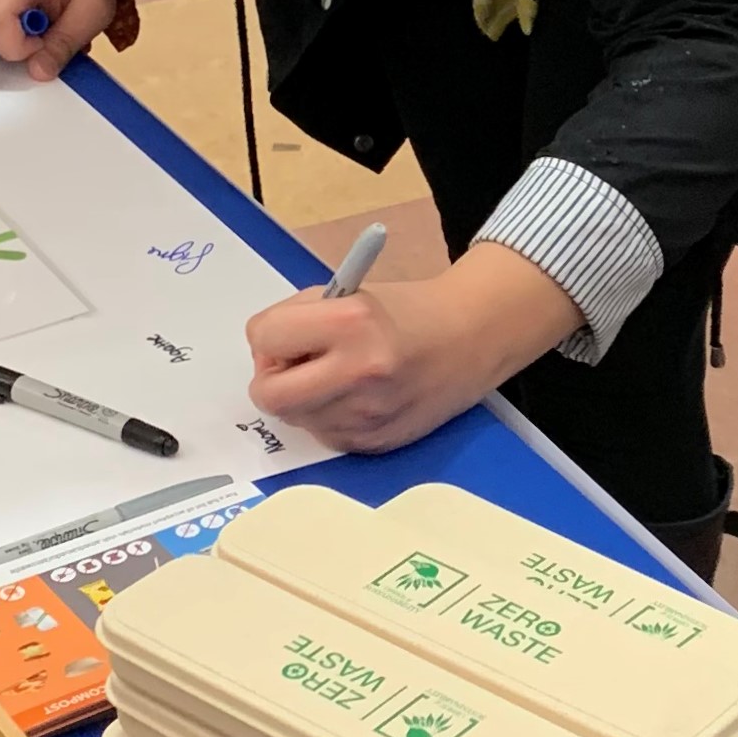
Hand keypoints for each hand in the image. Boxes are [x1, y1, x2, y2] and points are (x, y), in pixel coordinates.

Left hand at [245, 244, 584, 452]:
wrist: (473, 339)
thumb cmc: (408, 311)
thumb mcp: (351, 293)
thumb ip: (301, 318)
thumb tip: (264, 355)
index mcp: (352, 323)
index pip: (265, 338)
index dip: (270, 334)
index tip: (289, 333)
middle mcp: (359, 374)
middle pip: (269, 396)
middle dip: (272, 377)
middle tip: (295, 363)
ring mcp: (368, 416)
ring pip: (295, 419)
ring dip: (303, 398)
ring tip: (336, 375)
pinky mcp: (375, 444)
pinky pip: (324, 434)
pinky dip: (328, 415)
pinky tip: (357, 395)